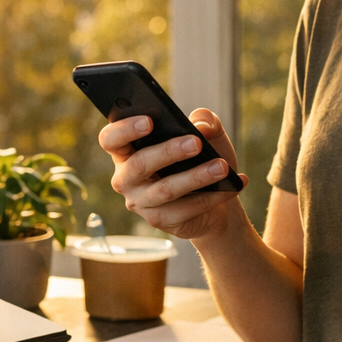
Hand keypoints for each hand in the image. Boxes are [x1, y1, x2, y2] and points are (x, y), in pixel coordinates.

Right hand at [98, 108, 245, 240]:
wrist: (216, 195)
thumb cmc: (201, 158)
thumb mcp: (207, 133)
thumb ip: (205, 120)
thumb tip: (201, 125)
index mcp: (127, 150)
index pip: (111, 139)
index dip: (124, 129)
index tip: (149, 121)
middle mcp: (126, 177)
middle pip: (139, 164)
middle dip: (168, 152)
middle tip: (196, 142)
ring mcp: (140, 202)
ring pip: (165, 190)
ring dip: (196, 177)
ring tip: (222, 166)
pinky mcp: (158, 221)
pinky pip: (184, 210)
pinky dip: (210, 197)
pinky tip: (230, 187)